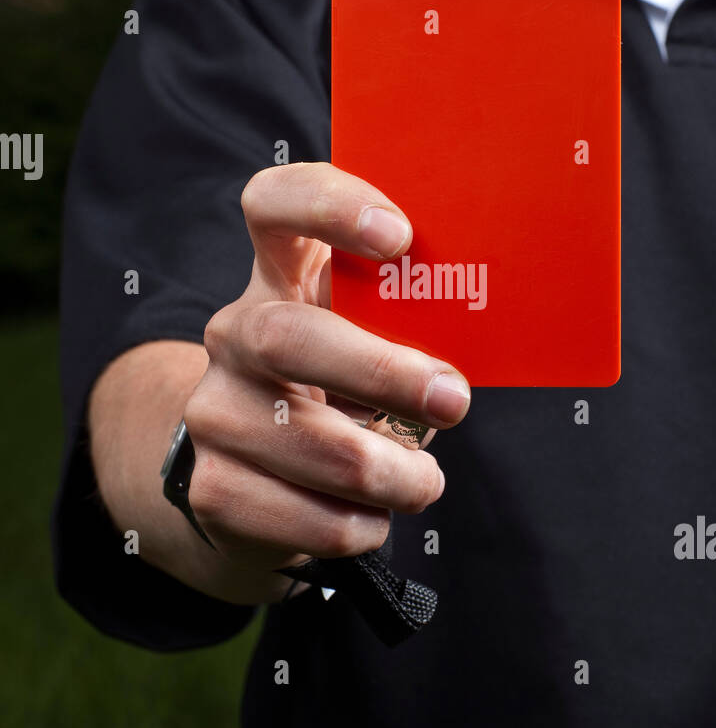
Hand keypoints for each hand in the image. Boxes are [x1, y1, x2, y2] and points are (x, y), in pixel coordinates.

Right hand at [182, 163, 470, 603]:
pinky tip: (370, 514)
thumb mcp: (369, 338)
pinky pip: (313, 519)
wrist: (254, 479)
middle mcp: (235, 333)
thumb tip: (490, 323)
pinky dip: (364, 525)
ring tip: (422, 481)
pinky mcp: (213, 489)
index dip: (331, 206)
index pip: (275, 203)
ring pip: (314, 446)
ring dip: (394, 475)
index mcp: (279, 273)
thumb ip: (409, 319)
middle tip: (453, 400)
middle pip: (287, 336)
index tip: (399, 237)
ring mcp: (214, 411)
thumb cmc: (342, 390)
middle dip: (382, 372)